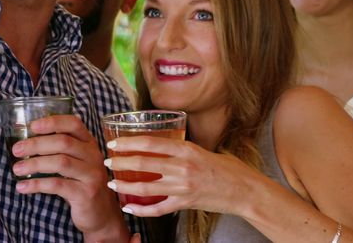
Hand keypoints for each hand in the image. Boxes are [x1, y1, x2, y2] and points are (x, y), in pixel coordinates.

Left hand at [12, 115, 128, 241]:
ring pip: (61, 162)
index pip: (74, 124)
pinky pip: (57, 185)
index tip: (32, 126)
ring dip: (35, 164)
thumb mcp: (76, 162)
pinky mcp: (85, 194)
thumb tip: (26, 141)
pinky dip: (37, 184)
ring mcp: (91, 175)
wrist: (100, 214)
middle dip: (36, 144)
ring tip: (16, 169)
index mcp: (89, 144)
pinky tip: (22, 187)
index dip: (53, 122)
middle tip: (16, 150)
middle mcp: (93, 156)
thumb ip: (60, 150)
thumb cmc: (81, 184)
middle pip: (64, 142)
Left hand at [103, 136, 255, 217]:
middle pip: (142, 163)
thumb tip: (162, 148)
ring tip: (112, 183)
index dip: (128, 142)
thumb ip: (183, 150)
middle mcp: (182, 167)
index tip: (114, 142)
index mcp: (186, 149)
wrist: (245, 191)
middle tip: (107, 162)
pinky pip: (157, 208)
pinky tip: (129, 207)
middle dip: (120, 163)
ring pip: (145, 187)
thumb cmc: (228, 169)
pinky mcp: (185, 204)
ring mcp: (182, 187)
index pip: (150, 143)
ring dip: (124, 186)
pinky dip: (141, 210)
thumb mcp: (204, 151)